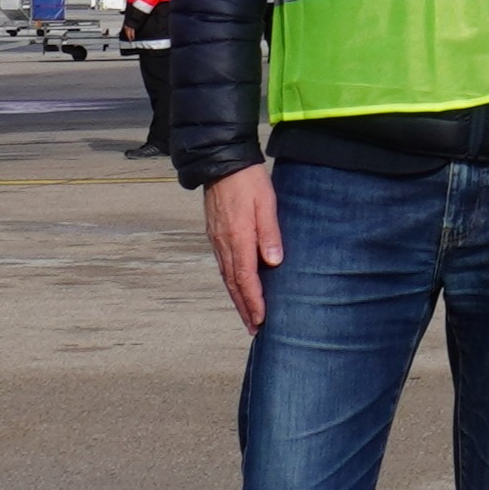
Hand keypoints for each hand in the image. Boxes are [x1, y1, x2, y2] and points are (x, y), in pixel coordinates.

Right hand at [203, 163, 283, 327]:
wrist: (221, 162)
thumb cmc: (248, 180)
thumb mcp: (266, 203)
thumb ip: (270, 233)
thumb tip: (273, 263)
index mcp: (238, 238)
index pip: (246, 278)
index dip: (253, 301)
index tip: (261, 319)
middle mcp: (224, 244)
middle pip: (233, 284)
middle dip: (244, 307)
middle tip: (254, 328)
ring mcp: (217, 240)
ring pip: (226, 276)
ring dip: (236, 298)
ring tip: (246, 315)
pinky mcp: (215, 234)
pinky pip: (223, 265)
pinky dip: (230, 282)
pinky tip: (236, 286)